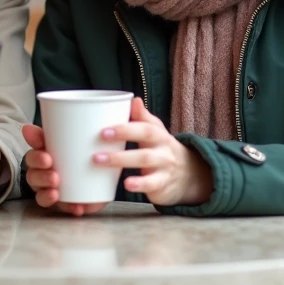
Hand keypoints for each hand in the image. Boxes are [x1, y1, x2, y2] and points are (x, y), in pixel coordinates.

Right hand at [21, 124, 107, 216]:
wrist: (104, 172)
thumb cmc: (82, 150)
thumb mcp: (73, 139)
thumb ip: (55, 132)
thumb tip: (27, 127)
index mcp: (43, 156)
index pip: (32, 156)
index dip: (36, 158)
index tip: (48, 158)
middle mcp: (43, 174)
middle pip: (33, 176)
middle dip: (41, 177)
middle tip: (55, 176)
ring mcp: (52, 190)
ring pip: (41, 194)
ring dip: (46, 194)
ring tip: (56, 192)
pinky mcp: (65, 204)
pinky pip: (62, 209)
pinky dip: (69, 208)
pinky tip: (77, 208)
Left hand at [93, 98, 210, 206]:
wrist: (188, 174)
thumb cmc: (161, 148)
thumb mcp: (155, 132)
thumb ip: (142, 118)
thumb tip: (133, 99)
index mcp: (158, 134)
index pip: (144, 128)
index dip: (125, 129)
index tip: (103, 131)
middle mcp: (163, 149)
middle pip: (144, 143)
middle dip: (120, 145)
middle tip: (95, 151)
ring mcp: (164, 167)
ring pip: (145, 161)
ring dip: (122, 161)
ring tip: (101, 162)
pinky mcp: (163, 184)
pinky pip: (152, 184)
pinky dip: (140, 184)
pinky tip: (127, 185)